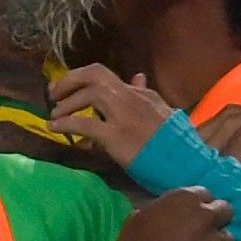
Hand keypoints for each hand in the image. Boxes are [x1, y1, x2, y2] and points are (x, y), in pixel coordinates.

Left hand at [49, 64, 173, 167]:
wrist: (187, 164)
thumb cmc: (176, 142)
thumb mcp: (163, 111)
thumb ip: (145, 94)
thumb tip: (138, 76)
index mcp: (140, 93)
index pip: (104, 75)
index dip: (80, 78)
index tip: (67, 87)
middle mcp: (131, 98)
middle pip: (94, 75)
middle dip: (70, 80)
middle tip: (53, 93)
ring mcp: (124, 116)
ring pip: (89, 95)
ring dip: (67, 104)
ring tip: (55, 115)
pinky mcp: (117, 136)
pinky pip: (84, 123)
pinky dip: (66, 123)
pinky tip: (55, 128)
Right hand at [111, 187, 235, 240]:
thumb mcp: (141, 216)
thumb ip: (163, 210)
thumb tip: (169, 213)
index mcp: (184, 198)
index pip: (204, 193)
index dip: (198, 204)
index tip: (191, 214)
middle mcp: (206, 215)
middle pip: (224, 211)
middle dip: (216, 219)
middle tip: (203, 231)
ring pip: (227, 239)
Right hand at [197, 107, 240, 196]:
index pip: (218, 162)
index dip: (212, 181)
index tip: (209, 198)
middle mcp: (234, 121)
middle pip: (204, 149)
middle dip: (201, 170)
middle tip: (200, 191)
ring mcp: (229, 113)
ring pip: (199, 138)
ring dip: (197, 158)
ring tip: (197, 178)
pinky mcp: (227, 112)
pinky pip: (203, 130)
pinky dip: (199, 147)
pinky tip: (201, 162)